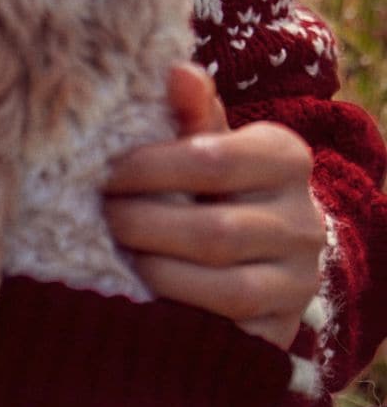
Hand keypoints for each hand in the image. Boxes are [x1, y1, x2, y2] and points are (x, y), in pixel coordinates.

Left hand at [102, 64, 323, 348]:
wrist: (260, 256)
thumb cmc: (215, 187)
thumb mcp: (206, 145)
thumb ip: (190, 115)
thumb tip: (173, 71)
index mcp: (286, 159)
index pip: (212, 160)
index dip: (147, 169)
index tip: (105, 175)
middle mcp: (304, 222)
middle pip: (214, 232)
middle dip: (143, 226)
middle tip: (102, 219)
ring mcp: (297, 283)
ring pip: (224, 289)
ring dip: (157, 274)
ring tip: (117, 256)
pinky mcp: (280, 334)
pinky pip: (228, 335)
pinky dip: (179, 319)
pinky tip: (141, 301)